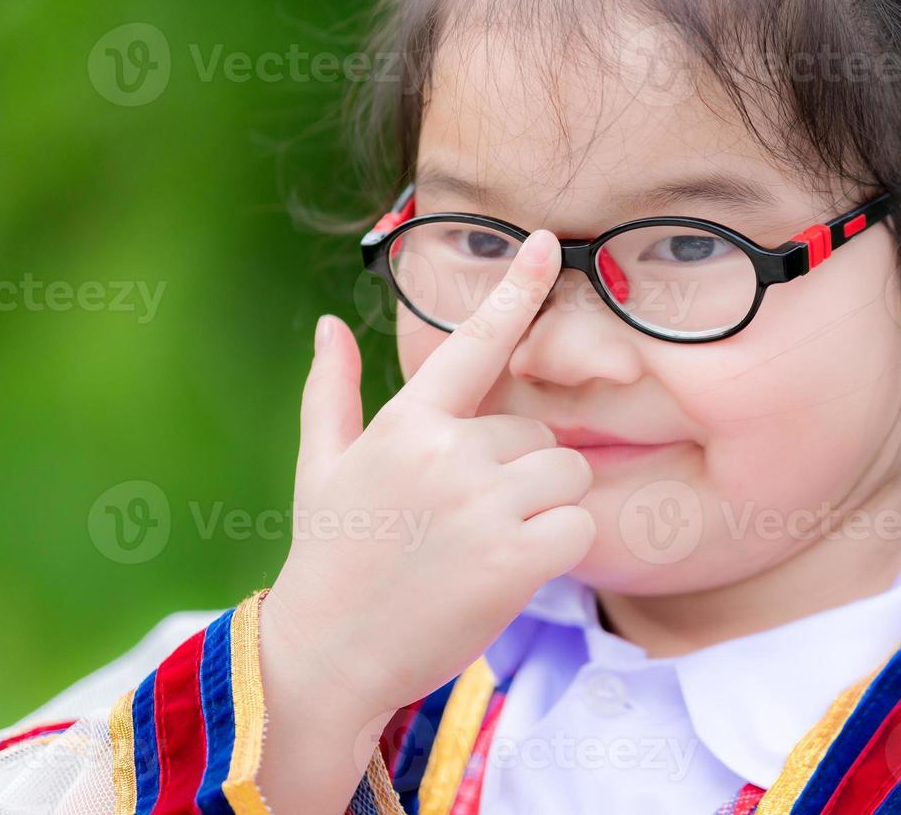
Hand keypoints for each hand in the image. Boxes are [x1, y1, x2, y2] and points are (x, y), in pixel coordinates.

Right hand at [261, 228, 593, 728]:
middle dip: (523, 472)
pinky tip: (513, 570)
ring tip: (489, 544)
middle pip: (541, 431)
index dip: (517, 288)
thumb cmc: (330, 557)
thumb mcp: (321, 467)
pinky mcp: (513, 556)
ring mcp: (481, 503)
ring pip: (568, 472)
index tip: (550, 242)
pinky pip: (579, 524)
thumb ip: (332, 392)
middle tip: (469, 520)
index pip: (475, 341)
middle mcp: (447, 453)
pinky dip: (562, 547)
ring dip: (547, 506)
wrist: (326, 658)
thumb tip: (325, 325)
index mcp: (407, 423)